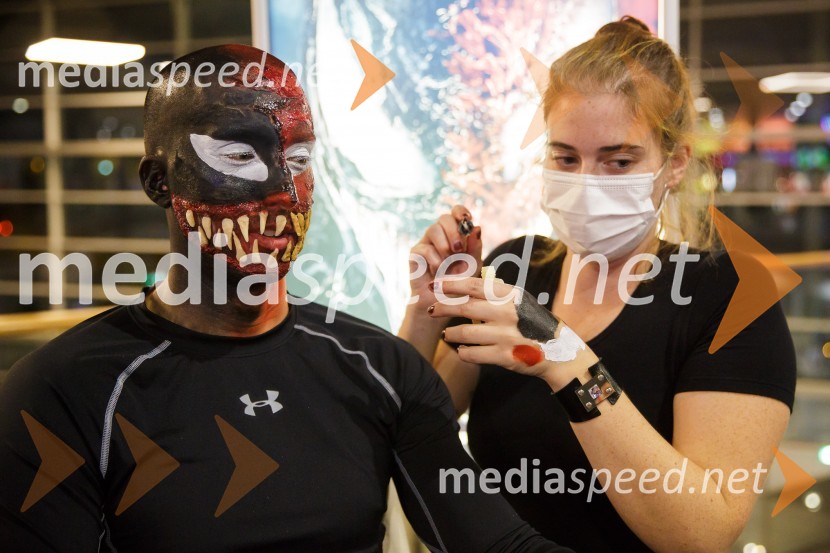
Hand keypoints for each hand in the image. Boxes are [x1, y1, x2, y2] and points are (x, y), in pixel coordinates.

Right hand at [408, 205, 481, 311]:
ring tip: (449, 261)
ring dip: (444, 245)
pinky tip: (438, 272)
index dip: (460, 211)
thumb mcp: (473, 265)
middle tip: (459, 249)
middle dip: (453, 231)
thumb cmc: (460, 283)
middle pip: (444, 218)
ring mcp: (426, 243)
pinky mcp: (415, 255)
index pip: (456, 212)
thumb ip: (475, 247)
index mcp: (455, 233)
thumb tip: (477, 227)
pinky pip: (424, 249)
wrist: (443, 303)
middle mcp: (440, 235)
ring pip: (432, 230)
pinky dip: (435, 260)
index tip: (467, 219)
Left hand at [428, 277, 597, 389]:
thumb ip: (497, 292)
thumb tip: (468, 282)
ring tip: (445, 334)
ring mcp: (505, 335)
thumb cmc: (534, 322)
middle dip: (442, 308)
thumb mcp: (520, 301)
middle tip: (431, 310)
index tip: (435, 284)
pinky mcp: (504, 356)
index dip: (451, 284)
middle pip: (464, 307)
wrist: (559, 350)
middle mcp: (507, 313)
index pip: (473, 285)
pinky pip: (472, 354)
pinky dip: (463, 352)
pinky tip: (461, 350)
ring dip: (450, 334)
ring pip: (464, 333)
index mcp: (510, 295)